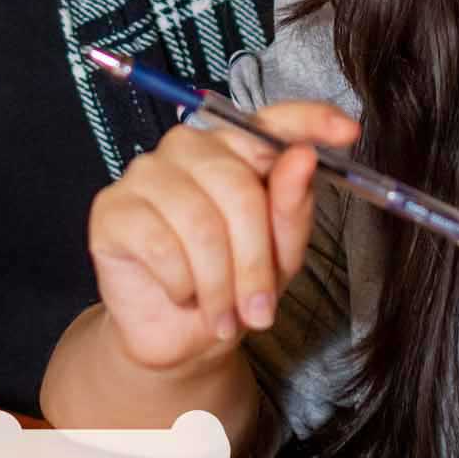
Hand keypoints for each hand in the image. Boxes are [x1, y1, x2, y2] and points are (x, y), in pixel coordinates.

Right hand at [86, 100, 359, 372]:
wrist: (178, 337)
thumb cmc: (233, 285)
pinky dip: (182, 284)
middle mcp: (189, 146)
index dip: (309, 121)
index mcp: (237, 148)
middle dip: (255, 259)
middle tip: (261, 310)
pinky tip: (183, 296)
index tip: (347, 133)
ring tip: (224, 317)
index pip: (272, 120)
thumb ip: (292, 207)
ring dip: (220, 283)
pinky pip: (160, 244)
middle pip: (237, 186)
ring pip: (200, 222)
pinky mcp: (112, 207)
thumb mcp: (280, 255)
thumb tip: (301, 158)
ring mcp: (146, 172)